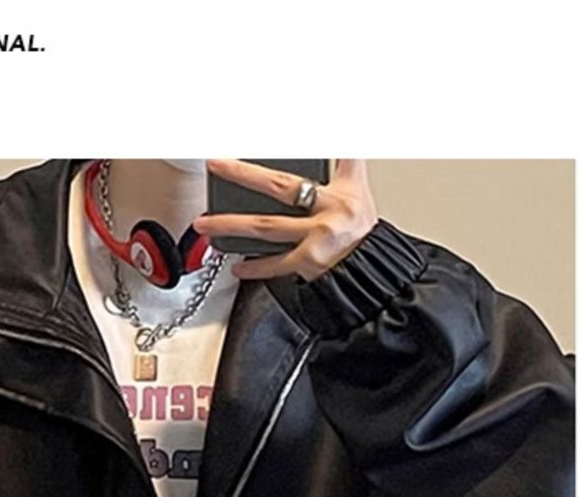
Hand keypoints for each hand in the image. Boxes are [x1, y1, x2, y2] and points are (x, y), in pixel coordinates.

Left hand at [192, 160, 377, 282]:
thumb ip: (344, 163)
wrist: (374, 275)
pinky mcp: (309, 264)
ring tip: (206, 223)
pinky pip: (275, 264)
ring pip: (266, 227)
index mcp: (340, 191)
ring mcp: (316, 239)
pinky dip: (254, 266)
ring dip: (232, 225)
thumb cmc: (362, 233)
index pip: (327, 155)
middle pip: (279, 187)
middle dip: (244, 174)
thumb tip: (337, 145)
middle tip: (216, 165)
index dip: (308, 143)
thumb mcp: (358, 191)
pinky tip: (235, 264)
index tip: (268, 137)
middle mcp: (328, 212)